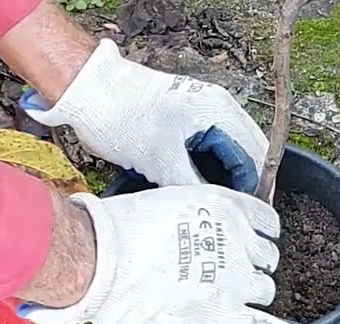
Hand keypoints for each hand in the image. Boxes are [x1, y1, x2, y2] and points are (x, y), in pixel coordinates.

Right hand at [18, 184, 323, 323]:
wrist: (103, 260)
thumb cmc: (123, 228)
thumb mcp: (168, 202)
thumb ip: (194, 216)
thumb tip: (192, 233)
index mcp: (226, 206)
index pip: (266, 221)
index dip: (258, 234)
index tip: (248, 242)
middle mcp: (237, 238)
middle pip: (267, 257)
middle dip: (253, 264)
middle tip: (227, 272)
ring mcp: (233, 276)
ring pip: (265, 288)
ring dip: (252, 293)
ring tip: (227, 297)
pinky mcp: (221, 310)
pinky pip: (262, 322)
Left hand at [20, 39, 269, 194]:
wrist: (87, 92)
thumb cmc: (121, 116)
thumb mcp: (160, 160)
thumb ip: (193, 185)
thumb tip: (217, 209)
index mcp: (219, 111)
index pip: (253, 157)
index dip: (250, 189)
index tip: (243, 216)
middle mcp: (214, 108)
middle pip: (241, 154)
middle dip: (237, 185)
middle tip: (228, 216)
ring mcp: (197, 112)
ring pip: (221, 153)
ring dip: (218, 178)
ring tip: (209, 208)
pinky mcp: (178, 119)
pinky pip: (202, 148)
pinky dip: (200, 168)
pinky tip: (189, 189)